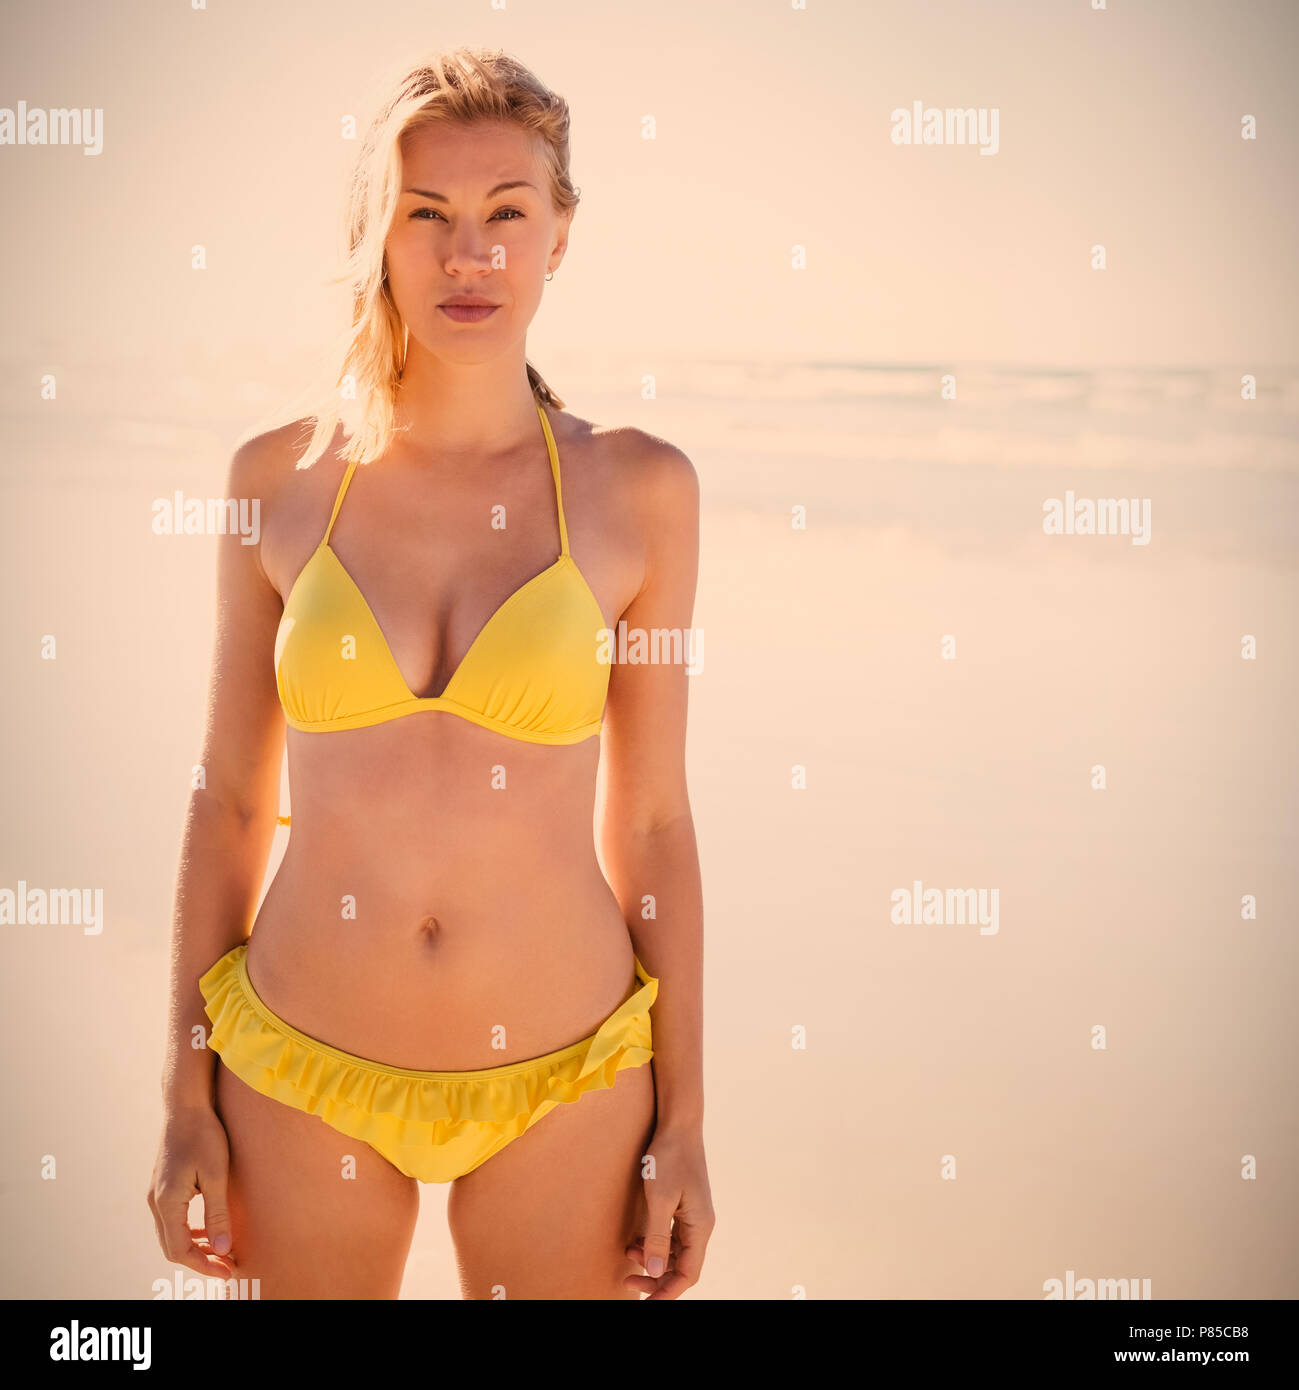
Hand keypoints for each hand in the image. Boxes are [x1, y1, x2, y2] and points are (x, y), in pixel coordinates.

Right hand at [147, 1104, 236, 1278]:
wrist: (185, 1106)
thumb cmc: (204, 1135)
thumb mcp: (216, 1175)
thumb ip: (217, 1213)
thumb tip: (222, 1250)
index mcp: (167, 1203)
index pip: (180, 1250)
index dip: (204, 1266)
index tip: (228, 1271)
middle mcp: (156, 1202)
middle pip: (172, 1248)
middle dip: (200, 1261)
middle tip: (228, 1266)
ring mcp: (157, 1194)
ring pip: (171, 1235)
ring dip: (194, 1247)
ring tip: (221, 1252)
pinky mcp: (163, 1186)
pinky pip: (173, 1220)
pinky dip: (190, 1231)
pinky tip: (210, 1230)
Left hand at [624, 1124, 713, 1299]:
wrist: (678, 1124)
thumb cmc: (669, 1157)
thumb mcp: (659, 1198)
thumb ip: (657, 1237)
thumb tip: (656, 1273)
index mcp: (700, 1226)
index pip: (689, 1273)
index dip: (668, 1292)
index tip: (647, 1302)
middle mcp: (700, 1224)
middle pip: (682, 1266)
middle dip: (657, 1278)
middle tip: (628, 1281)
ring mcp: (693, 1215)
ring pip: (676, 1252)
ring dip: (654, 1259)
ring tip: (629, 1254)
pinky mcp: (684, 1205)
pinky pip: (671, 1236)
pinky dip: (655, 1243)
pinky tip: (637, 1240)